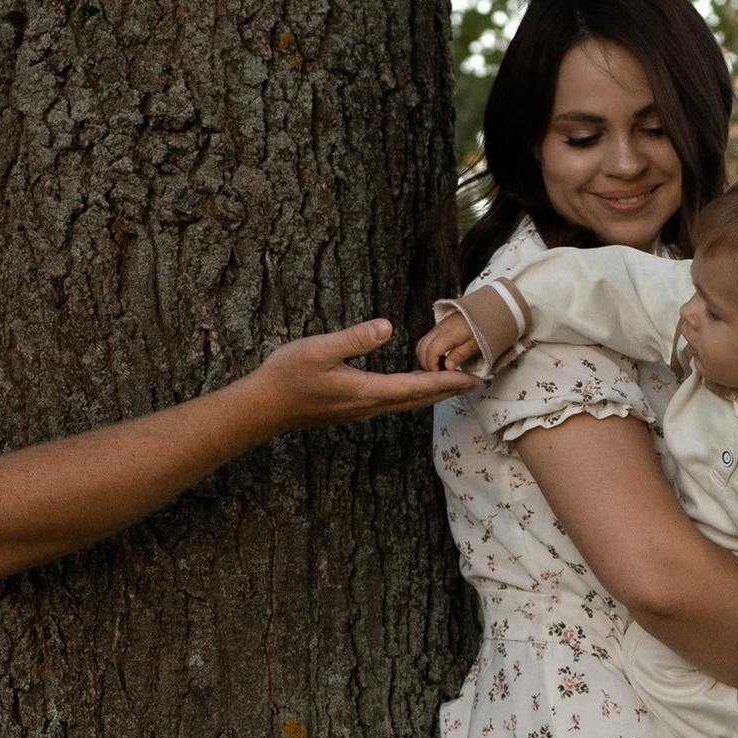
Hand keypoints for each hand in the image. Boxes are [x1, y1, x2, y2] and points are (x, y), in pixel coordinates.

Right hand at [254, 319, 479, 428]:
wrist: (262, 407)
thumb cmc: (286, 376)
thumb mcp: (318, 349)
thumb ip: (354, 339)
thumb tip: (387, 327)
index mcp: (366, 390)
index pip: (416, 387)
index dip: (446, 382)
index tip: (472, 378)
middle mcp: (368, 405)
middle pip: (417, 400)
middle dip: (447, 390)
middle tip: (475, 382)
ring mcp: (359, 410)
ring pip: (405, 404)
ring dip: (431, 394)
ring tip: (452, 385)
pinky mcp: (350, 409)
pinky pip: (391, 403)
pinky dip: (411, 396)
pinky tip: (412, 389)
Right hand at [416, 311, 485, 376]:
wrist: (484, 312)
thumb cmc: (482, 329)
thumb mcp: (475, 345)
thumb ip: (460, 355)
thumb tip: (448, 367)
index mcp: (448, 335)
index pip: (431, 352)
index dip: (432, 366)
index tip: (439, 376)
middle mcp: (438, 330)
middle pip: (422, 348)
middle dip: (426, 364)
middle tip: (437, 375)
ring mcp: (437, 328)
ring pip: (421, 344)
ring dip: (424, 358)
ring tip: (437, 368)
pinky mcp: (438, 328)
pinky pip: (425, 340)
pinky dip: (427, 351)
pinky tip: (437, 359)